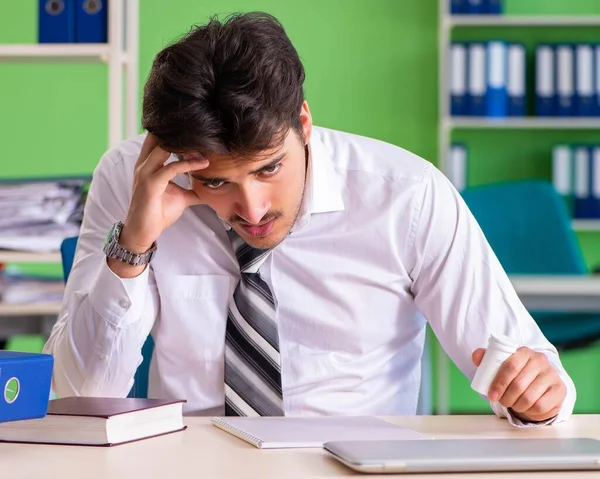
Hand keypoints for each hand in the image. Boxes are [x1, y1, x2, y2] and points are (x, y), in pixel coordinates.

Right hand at [121, 133, 208, 252]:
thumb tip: (210, 188)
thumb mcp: (180, 197)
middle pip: (160, 137)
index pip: (158, 138)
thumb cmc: (158, 213)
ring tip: (206, 147)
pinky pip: (172, 168)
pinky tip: (203, 164)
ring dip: (187, 147)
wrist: (143, 231)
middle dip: (182, 134)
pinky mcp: (151, 184)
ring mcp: (145, 173)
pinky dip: (189, 164)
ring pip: (165, 148)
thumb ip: (193, 188)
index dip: (177, 133)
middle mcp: (144, 164)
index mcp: (147, 163)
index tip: (198, 133)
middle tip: (203, 135)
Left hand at [472, 347, 566, 421]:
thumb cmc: (516, 372)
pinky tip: (526, 407)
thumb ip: (486, 358)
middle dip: (506, 398)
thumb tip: (476, 356)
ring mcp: (552, 375)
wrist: (539, 380)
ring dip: (517, 405)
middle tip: (501, 402)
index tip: (492, 395)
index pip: (510, 366)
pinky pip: (541, 406)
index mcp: (524, 352)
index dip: (499, 383)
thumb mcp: (500, 363)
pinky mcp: (560, 390)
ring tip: (513, 404)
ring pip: (529, 398)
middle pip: (519, 384)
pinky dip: (530, 411)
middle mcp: (540, 361)